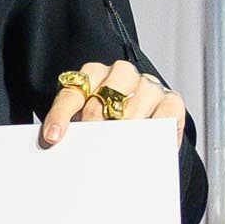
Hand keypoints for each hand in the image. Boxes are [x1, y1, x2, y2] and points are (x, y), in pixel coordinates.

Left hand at [41, 58, 186, 147]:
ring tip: (117, 149)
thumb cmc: (111, 129)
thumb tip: (56, 145)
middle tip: (89, 146)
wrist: (148, 134)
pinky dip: (153, 129)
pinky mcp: (171, 100)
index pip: (72, 92)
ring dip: (124, 129)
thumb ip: (75, 130)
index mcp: (94, 75)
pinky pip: (163, 114)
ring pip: (133, 105)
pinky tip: (145, 143)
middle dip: (93, 123)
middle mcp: (121, 74)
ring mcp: (148, 85)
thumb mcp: (88, 127)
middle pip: (103, 96)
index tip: (53, 138)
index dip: (60, 115)